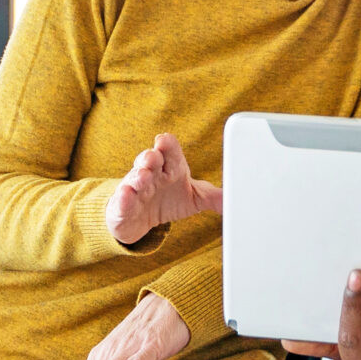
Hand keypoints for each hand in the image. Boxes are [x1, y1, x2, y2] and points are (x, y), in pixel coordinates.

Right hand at [104, 134, 222, 245]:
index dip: (167, 145)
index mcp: (170, 167)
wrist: (141, 219)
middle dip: (150, 156)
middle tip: (154, 156)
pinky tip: (126, 195)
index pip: (169, 150)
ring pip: (134, 177)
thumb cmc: (168, 199)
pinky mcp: (122, 206)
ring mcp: (135, 188)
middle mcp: (151, 173)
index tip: (165, 140)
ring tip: (142, 176)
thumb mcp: (194, 198)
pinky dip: (124, 198)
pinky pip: (122, 200)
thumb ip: (214, 197)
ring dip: (137, 176)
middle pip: (149, 159)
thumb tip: (238, 199)